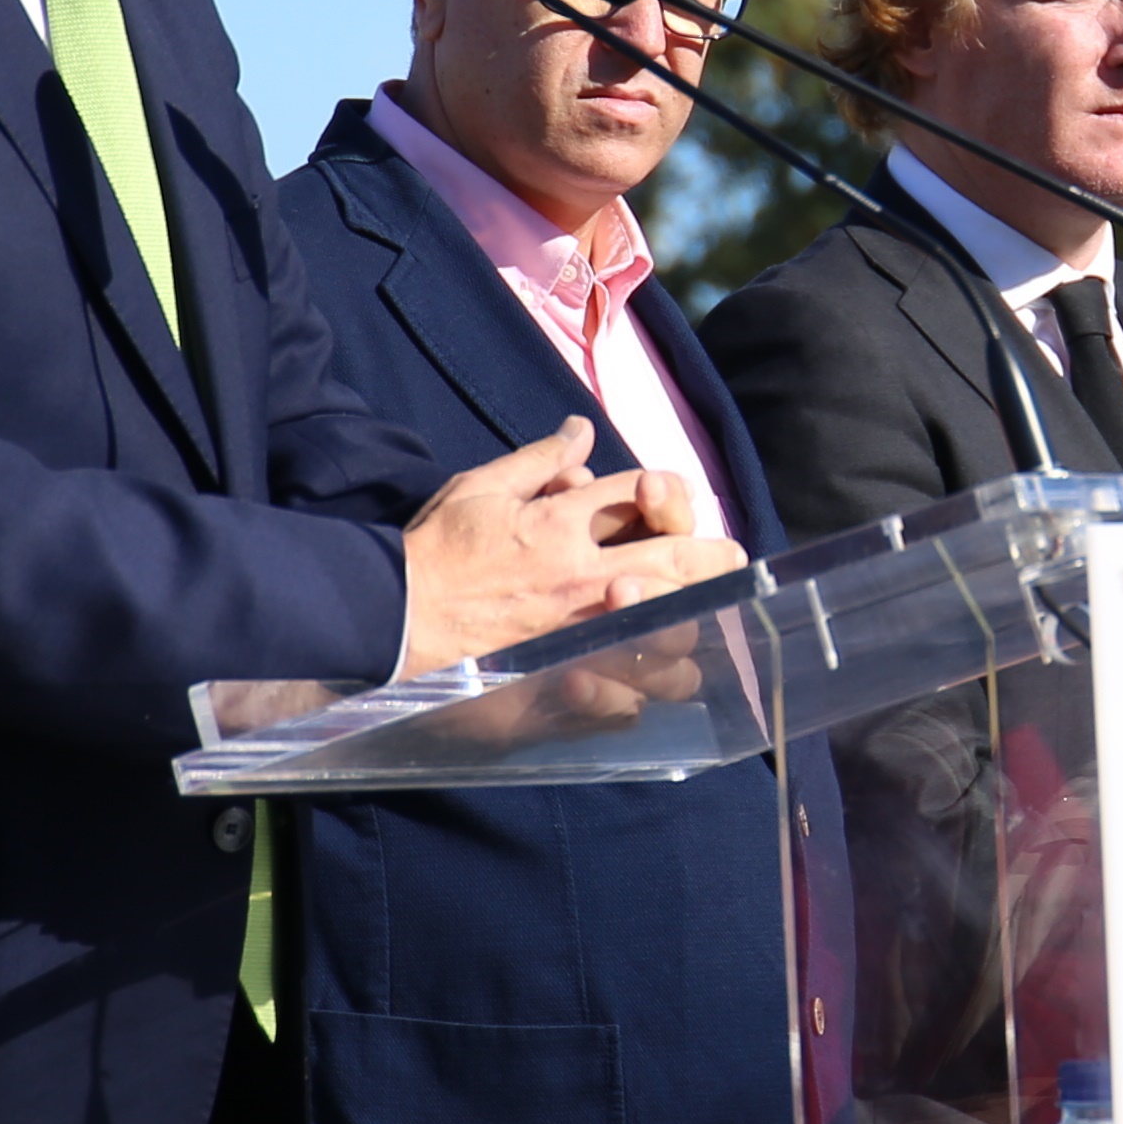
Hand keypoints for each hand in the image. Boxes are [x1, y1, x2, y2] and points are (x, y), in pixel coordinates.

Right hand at [395, 422, 744, 674]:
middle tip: (731, 561)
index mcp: (565, 522)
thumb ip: (541, 459)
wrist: (391, 617)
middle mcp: (583, 574)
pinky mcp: (561, 678)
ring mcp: (578, 630)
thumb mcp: (483, 486)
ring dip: (689, 627)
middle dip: (715, 558)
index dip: (669, 493)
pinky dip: (644, 689)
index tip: (669, 505)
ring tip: (696, 626)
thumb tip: (582, 429)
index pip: (650, 494)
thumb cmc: (436, 551)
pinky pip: (628, 693)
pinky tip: (648, 682)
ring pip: (669, 630)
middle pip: (681, 560)